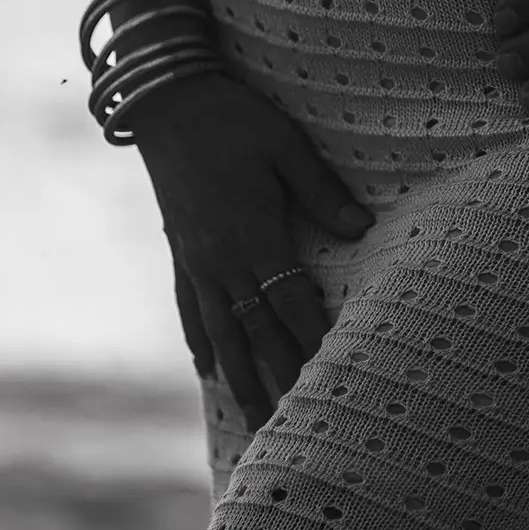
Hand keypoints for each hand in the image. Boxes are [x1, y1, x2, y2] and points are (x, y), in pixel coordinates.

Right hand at [131, 69, 375, 429]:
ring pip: (221, 332)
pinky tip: (208, 369)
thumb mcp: (286, 146)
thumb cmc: (234, 117)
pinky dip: (200, 342)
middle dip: (280, 380)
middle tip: (297, 427)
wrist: (166, 102)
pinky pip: (191, 308)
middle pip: (257, 333)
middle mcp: (221, 259)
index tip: (334, 379)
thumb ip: (322, 192)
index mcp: (253, 235)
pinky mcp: (179, 250)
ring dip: (240, 378)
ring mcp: (196, 259)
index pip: (292, 303)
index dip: (314, 342)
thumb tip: (362, 228)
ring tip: (255, 420)